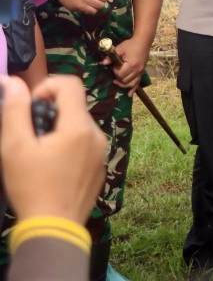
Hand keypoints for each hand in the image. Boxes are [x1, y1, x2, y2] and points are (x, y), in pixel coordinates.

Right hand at [0, 75, 106, 222]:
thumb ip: (15, 110)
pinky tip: (51, 168)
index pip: (71, 83)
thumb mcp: (15, 147)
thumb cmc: (31, 186)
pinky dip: (68, 146)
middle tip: (29, 135)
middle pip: (74, 106)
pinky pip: (85, 145)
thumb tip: (13, 82)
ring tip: (38, 154)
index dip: (46, 87)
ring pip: (79, 126)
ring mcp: (102, 152)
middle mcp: (97, 135)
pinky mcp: (101, 167)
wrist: (54, 228)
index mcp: (79, 126)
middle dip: (50, 112)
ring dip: (58, 130)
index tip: (30, 107)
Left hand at [103, 39, 148, 91]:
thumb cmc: (130, 44)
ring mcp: (140, 72)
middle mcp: (137, 70)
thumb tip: (102, 63)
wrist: (143, 41)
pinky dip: (133, 89)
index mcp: (131, 65)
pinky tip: (129, 94)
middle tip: (115, 71)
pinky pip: (138, 83)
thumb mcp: (119, 49)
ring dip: (123, 84)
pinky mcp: (142, 72)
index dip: (115, 72)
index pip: (120, 74)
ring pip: (131, 84)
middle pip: (125, 81)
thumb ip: (111, 57)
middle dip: (118, 78)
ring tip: (117, 81)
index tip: (114, 65)